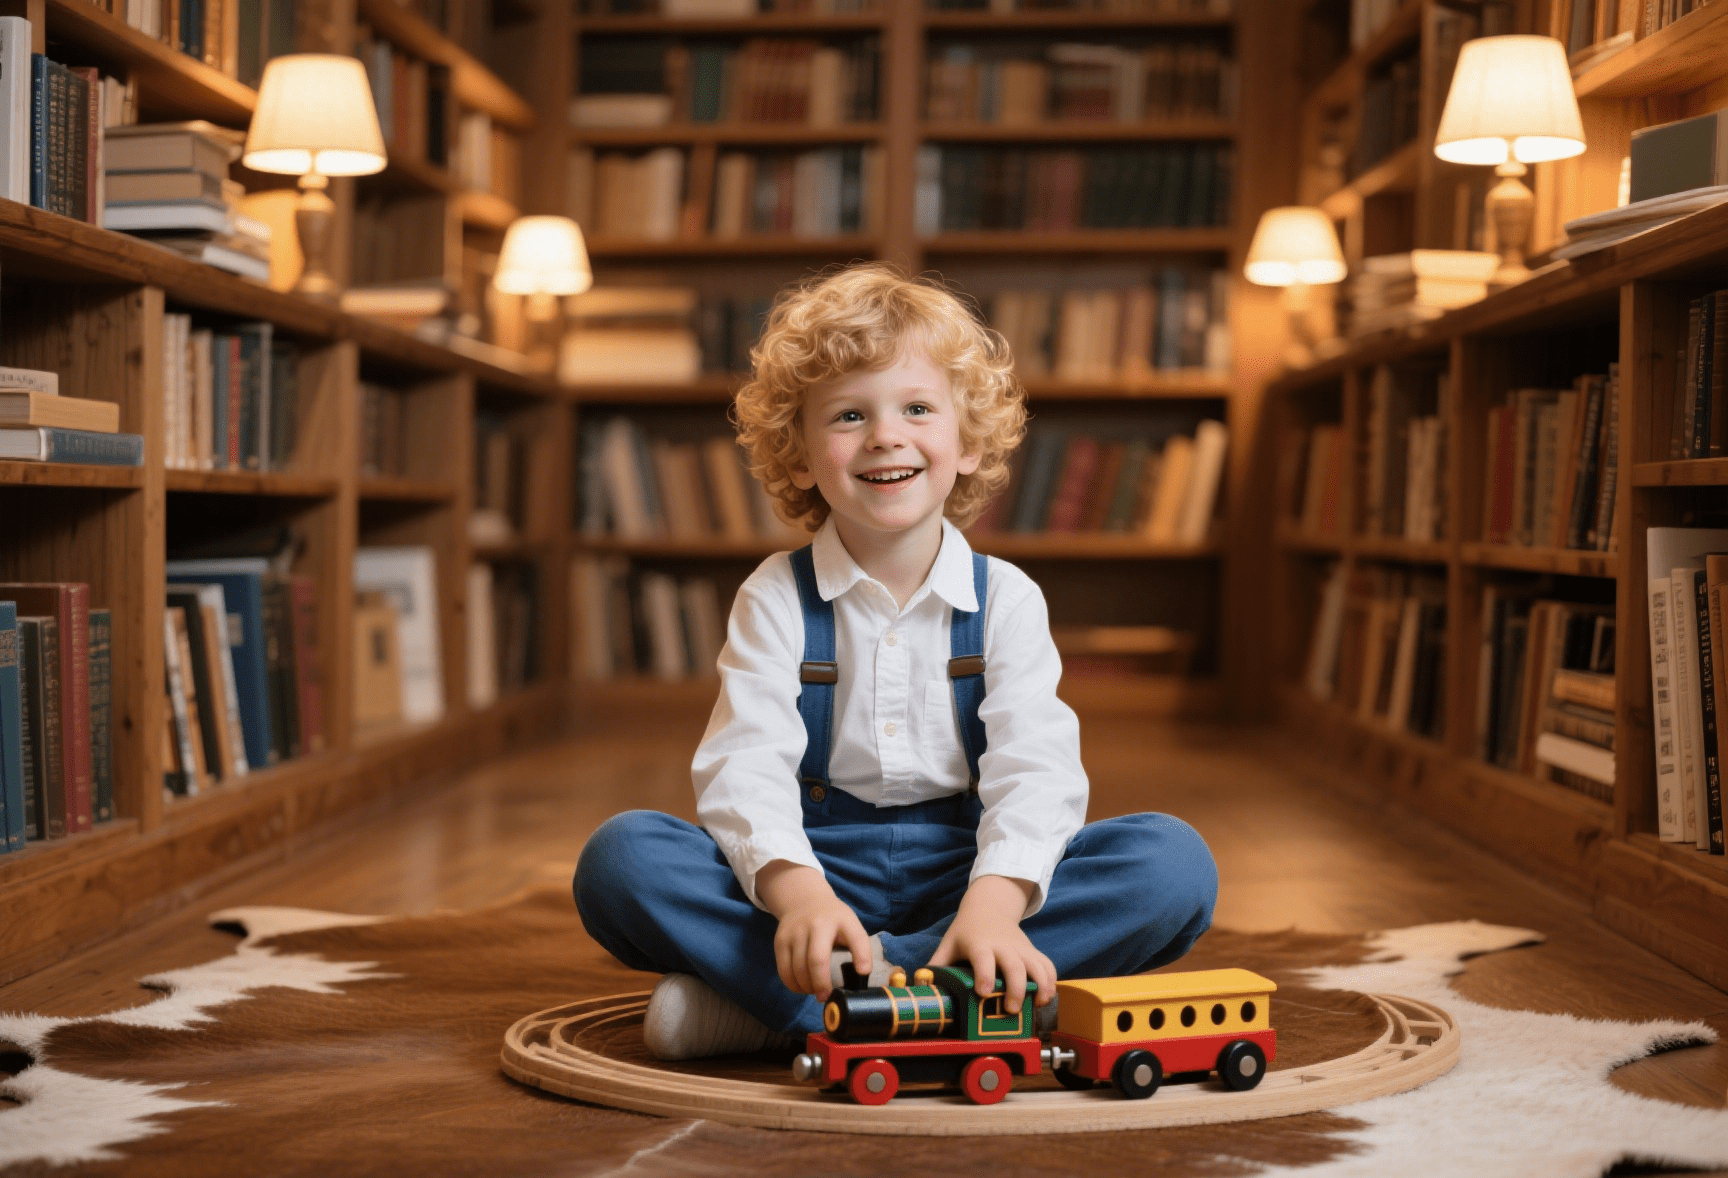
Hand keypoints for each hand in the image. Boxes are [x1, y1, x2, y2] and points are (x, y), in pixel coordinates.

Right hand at [756, 860, 871, 999]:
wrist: (804, 900)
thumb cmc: (833, 920)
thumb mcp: (851, 925)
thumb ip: (859, 948)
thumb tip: (861, 977)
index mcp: (841, 920)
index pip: (856, 938)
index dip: (861, 957)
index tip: (863, 973)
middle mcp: (817, 924)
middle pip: (816, 960)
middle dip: (821, 984)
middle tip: (826, 996)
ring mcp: (795, 931)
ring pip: (798, 969)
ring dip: (807, 987)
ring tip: (814, 991)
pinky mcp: (780, 940)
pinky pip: (784, 970)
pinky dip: (793, 984)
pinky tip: (802, 987)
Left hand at [929, 875, 1054, 1014]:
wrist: (990, 907)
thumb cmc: (967, 931)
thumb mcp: (949, 943)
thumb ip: (938, 965)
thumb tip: (921, 988)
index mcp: (980, 944)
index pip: (983, 958)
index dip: (984, 974)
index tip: (983, 992)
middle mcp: (1003, 946)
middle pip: (1014, 966)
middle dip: (1015, 989)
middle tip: (1011, 1009)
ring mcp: (1021, 949)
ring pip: (1037, 966)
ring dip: (1041, 987)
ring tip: (1037, 1005)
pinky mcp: (1034, 952)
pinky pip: (1048, 966)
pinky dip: (1051, 982)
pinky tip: (1045, 999)